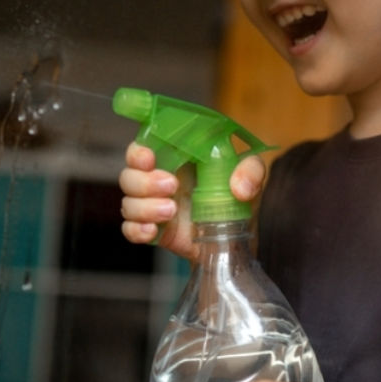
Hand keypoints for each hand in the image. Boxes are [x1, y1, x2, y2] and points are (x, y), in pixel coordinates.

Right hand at [119, 142, 265, 260]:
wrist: (237, 236)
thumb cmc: (237, 195)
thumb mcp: (252, 175)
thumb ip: (251, 170)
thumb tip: (240, 188)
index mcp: (174, 158)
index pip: (143, 146)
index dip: (138, 151)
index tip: (149, 158)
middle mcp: (157, 179)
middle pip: (129, 175)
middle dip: (144, 181)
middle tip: (172, 186)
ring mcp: (153, 206)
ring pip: (128, 203)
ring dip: (145, 207)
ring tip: (172, 211)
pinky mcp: (154, 230)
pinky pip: (130, 230)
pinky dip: (136, 230)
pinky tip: (152, 231)